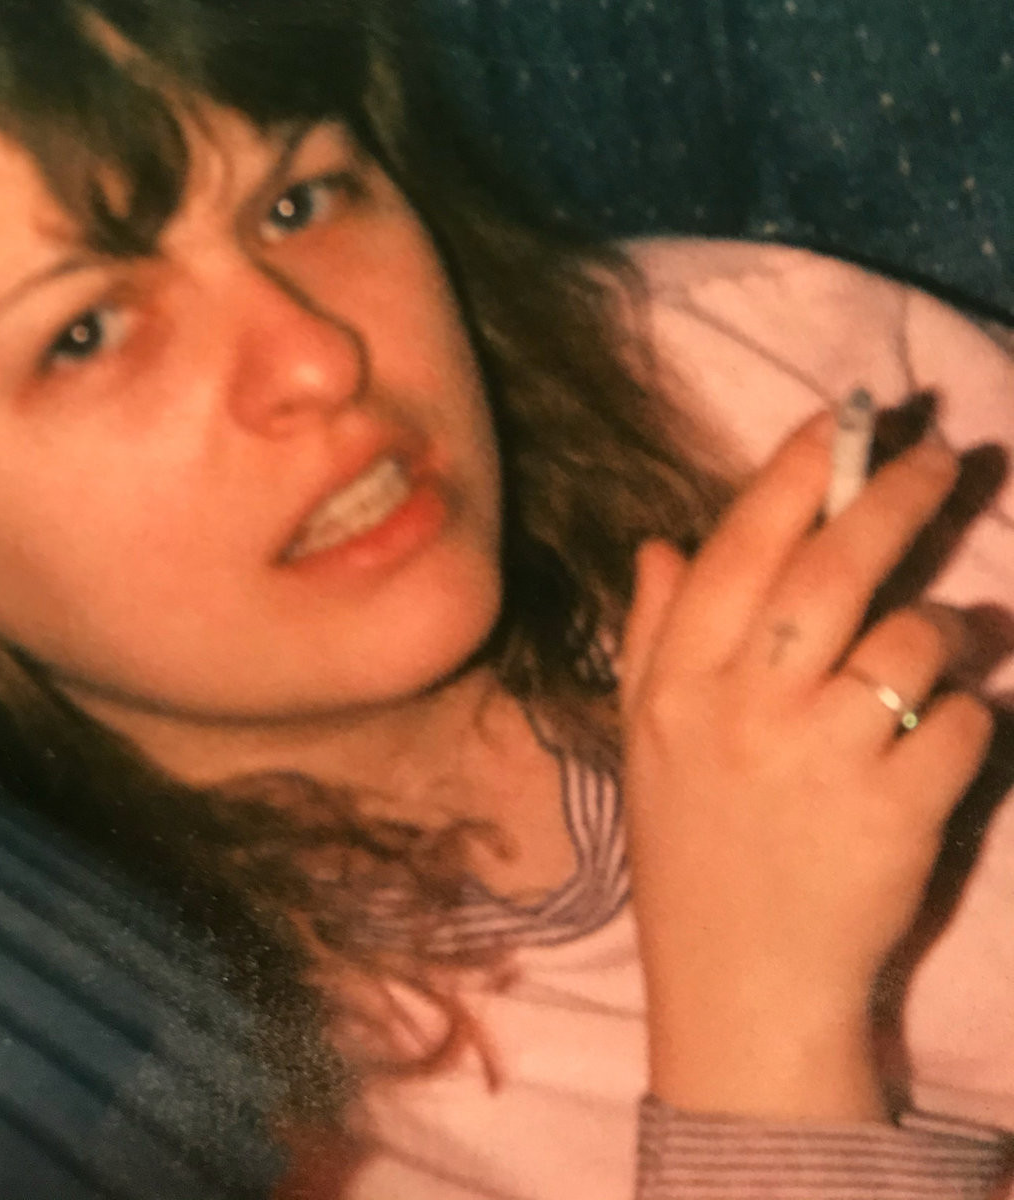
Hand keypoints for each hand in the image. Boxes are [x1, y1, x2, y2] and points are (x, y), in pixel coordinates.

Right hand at [619, 413, 993, 1120]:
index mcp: (677, 687)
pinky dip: (971, 715)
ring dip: (948, 624)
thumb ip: (649, 637)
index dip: (793, 477)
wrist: (740, 981)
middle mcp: (741, 711)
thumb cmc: (693, 848)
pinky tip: (944, 734)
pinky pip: (962, 723)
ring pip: (914, 639)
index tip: (838, 424)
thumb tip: (661, 545)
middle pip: (833, 572)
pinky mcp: (896, 816)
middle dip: (894, 498)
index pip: (737, 553)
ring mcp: (819, 763)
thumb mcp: (645, 741)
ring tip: (951, 637)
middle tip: (940, 457)